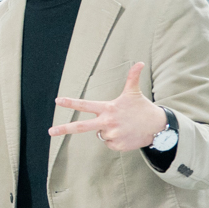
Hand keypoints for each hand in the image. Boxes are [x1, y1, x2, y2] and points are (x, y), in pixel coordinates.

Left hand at [51, 62, 166, 152]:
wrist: (158, 128)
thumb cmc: (142, 109)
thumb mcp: (134, 93)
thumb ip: (132, 78)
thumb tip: (139, 62)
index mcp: (108, 108)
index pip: (85, 105)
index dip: (71, 102)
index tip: (58, 100)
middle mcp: (107, 122)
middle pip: (81, 127)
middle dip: (64, 129)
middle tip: (49, 131)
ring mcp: (112, 135)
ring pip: (100, 134)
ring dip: (107, 130)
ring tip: (122, 125)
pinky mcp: (116, 145)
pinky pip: (108, 142)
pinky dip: (114, 139)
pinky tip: (125, 134)